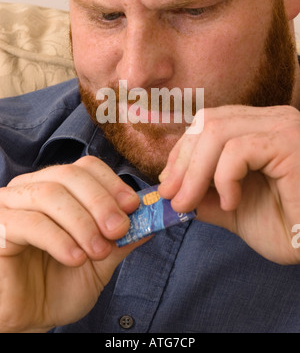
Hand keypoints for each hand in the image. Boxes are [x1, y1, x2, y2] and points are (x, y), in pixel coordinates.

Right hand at [0, 156, 142, 331]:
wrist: (31, 319)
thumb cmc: (62, 284)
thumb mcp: (102, 259)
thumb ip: (123, 237)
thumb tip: (152, 218)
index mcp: (57, 187)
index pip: (85, 167)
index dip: (111, 183)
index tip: (132, 207)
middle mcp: (31, 189)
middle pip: (69, 174)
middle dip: (101, 202)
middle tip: (119, 231)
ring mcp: (10, 205)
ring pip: (51, 194)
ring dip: (82, 222)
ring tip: (98, 250)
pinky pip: (30, 223)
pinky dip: (59, 239)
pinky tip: (75, 259)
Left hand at [159, 105, 299, 264]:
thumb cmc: (286, 228)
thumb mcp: (232, 208)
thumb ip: (203, 193)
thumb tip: (170, 187)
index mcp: (259, 127)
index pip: (207, 122)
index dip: (181, 151)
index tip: (168, 182)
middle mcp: (272, 119)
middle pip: (207, 122)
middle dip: (182, 162)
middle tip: (171, 196)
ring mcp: (282, 127)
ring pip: (216, 131)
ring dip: (194, 172)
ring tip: (190, 203)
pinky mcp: (289, 143)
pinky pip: (238, 150)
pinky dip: (224, 178)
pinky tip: (232, 202)